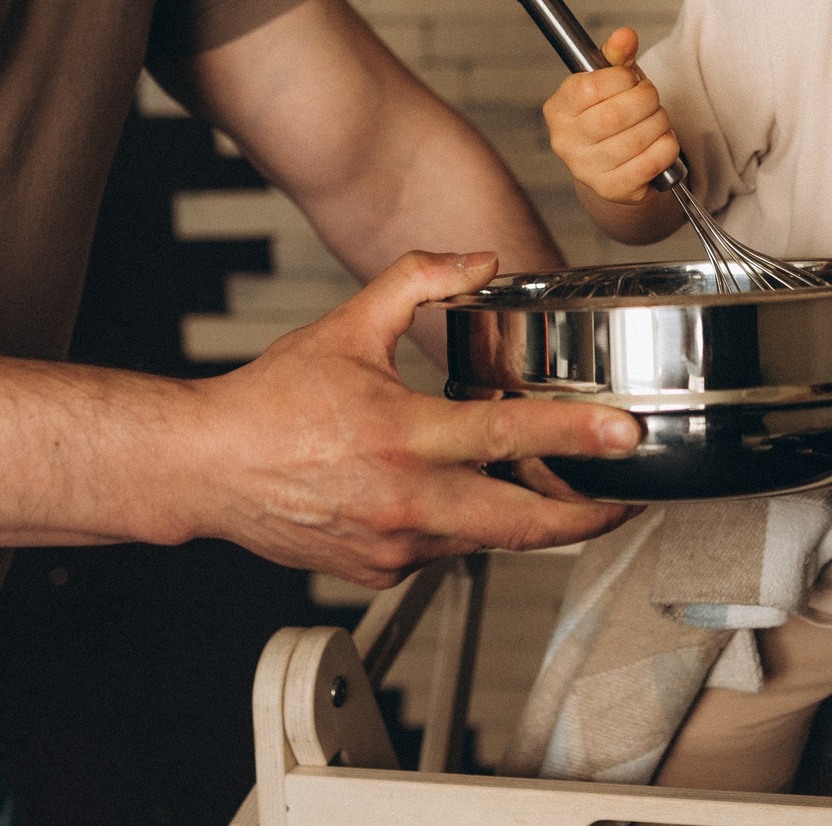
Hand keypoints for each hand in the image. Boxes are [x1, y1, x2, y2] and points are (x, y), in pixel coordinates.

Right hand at [185, 249, 641, 586]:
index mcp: (404, 436)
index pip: (511, 435)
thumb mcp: (348, 324)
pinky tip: (466, 495)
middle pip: (523, 524)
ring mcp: (394, 545)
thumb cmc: (270, 402)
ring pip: (488, 540)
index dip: (578, 436)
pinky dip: (468, 526)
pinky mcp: (381, 570)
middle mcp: (405, 500)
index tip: (625, 436)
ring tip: (555, 488)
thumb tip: (479, 261)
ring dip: (526, 518)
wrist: (206, 467)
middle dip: (587, 516)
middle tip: (623, 497)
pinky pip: (446, 550)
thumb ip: (420, 280)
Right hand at [543, 26, 679, 205]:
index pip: (590, 88)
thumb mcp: (611, 81)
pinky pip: (650, 164)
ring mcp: (586, 170)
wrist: (616, 164)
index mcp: (559, 109)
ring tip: (657, 119)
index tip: (632, 79)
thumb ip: (616, 56)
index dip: (622, 79)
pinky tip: (662, 141)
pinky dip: (666, 148)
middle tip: (652, 98)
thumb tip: (625, 36)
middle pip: (615, 115)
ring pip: (635, 140)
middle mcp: (565, 142)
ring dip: (659, 123)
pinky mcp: (612, 190)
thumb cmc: (611, 115)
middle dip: (647, 100)